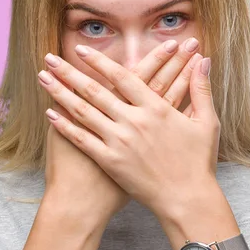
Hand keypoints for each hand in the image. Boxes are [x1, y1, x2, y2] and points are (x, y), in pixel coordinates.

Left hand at [40, 43, 220, 218]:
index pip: (123, 77)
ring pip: (83, 111)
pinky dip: (65, 126)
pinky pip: (82, 140)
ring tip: (43, 78)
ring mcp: (120, 142)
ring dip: (60, 93)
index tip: (82, 49)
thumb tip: (203, 61)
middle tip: (50, 58)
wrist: (186, 200)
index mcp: (156, 109)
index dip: (100, 61)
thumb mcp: (207, 123)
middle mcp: (134, 121)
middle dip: (69, 71)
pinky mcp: (110, 162)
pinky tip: (50, 114)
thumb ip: (202, 89)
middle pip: (95, 90)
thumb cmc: (198, 163)